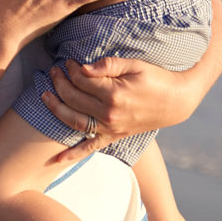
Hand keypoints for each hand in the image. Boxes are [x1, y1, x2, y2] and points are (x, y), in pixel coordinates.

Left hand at [41, 57, 190, 163]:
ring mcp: (111, 128)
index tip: (67, 62)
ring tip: (45, 95)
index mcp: (114, 94)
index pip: (81, 80)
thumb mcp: (135, 65)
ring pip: (74, 121)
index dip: (71, 69)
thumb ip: (107, 65)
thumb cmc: (156, 78)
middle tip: (53, 71)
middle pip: (73, 98)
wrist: (177, 101)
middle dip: (59, 83)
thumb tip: (83, 68)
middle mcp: (110, 115)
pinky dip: (73, 154)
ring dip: (56, 109)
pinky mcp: (114, 137)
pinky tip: (56, 159)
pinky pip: (90, 148)